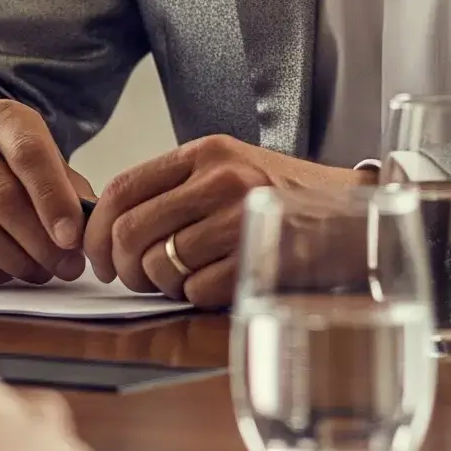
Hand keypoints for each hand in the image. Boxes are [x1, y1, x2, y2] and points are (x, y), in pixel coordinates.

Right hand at [0, 100, 95, 287]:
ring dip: (15, 261)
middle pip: (3, 198)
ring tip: (39, 273)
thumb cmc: (10, 170)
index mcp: (2, 118)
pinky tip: (4, 274)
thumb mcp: (44, 165)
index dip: (53, 200)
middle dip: (40, 243)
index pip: (29, 155)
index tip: (72, 239)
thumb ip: (69, 193)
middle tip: (65, 268)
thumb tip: (91, 231)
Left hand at [84, 136, 365, 308]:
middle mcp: (221, 178)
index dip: (96, 230)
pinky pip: (196, 291)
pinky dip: (199, 297)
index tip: (96, 256)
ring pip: (160, 265)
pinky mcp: (258, 257)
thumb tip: (109, 227)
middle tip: (136, 279)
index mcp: (206, 152)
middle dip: (122, 268)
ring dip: (164, 285)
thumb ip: (177, 189)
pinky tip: (219, 284)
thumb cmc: (285, 200)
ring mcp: (240, 217)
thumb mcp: (231, 172)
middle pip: (130, 231)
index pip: (122, 188)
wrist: (355, 216)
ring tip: (188, 277)